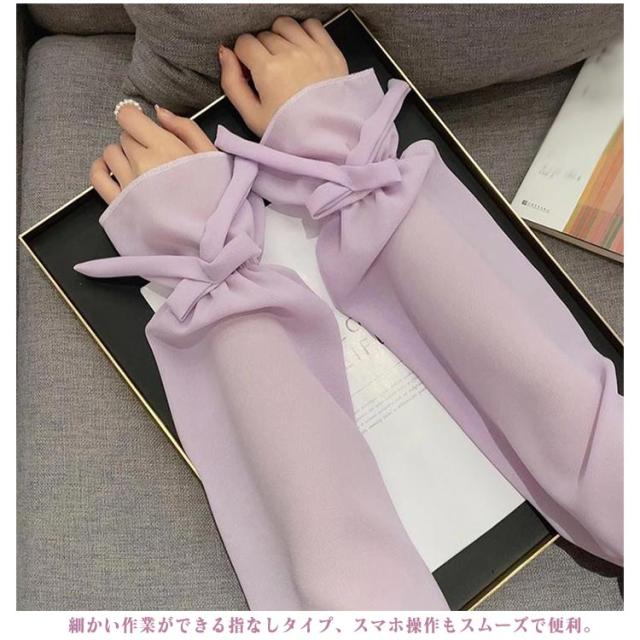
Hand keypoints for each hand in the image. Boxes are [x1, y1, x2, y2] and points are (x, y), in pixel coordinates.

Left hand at [91, 103, 215, 203]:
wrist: (210, 238)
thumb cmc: (215, 198)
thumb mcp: (211, 156)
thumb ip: (186, 129)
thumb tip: (159, 113)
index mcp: (164, 148)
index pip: (128, 116)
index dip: (135, 118)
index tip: (144, 127)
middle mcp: (141, 163)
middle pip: (124, 137)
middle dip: (137, 142)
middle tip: (156, 158)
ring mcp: (128, 185)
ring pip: (110, 154)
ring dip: (122, 157)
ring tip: (141, 170)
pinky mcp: (120, 205)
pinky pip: (97, 178)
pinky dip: (101, 170)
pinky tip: (112, 171)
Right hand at [220, 16, 347, 135]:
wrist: (327, 140)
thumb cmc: (290, 132)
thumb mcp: (252, 116)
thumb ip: (232, 83)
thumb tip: (224, 54)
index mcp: (268, 70)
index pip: (244, 42)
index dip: (243, 56)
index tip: (250, 70)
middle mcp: (290, 55)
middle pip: (264, 35)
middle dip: (262, 50)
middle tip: (268, 72)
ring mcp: (312, 51)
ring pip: (285, 25)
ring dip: (280, 37)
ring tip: (284, 58)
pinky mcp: (330, 52)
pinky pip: (312, 25)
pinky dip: (304, 31)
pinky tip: (301, 48)